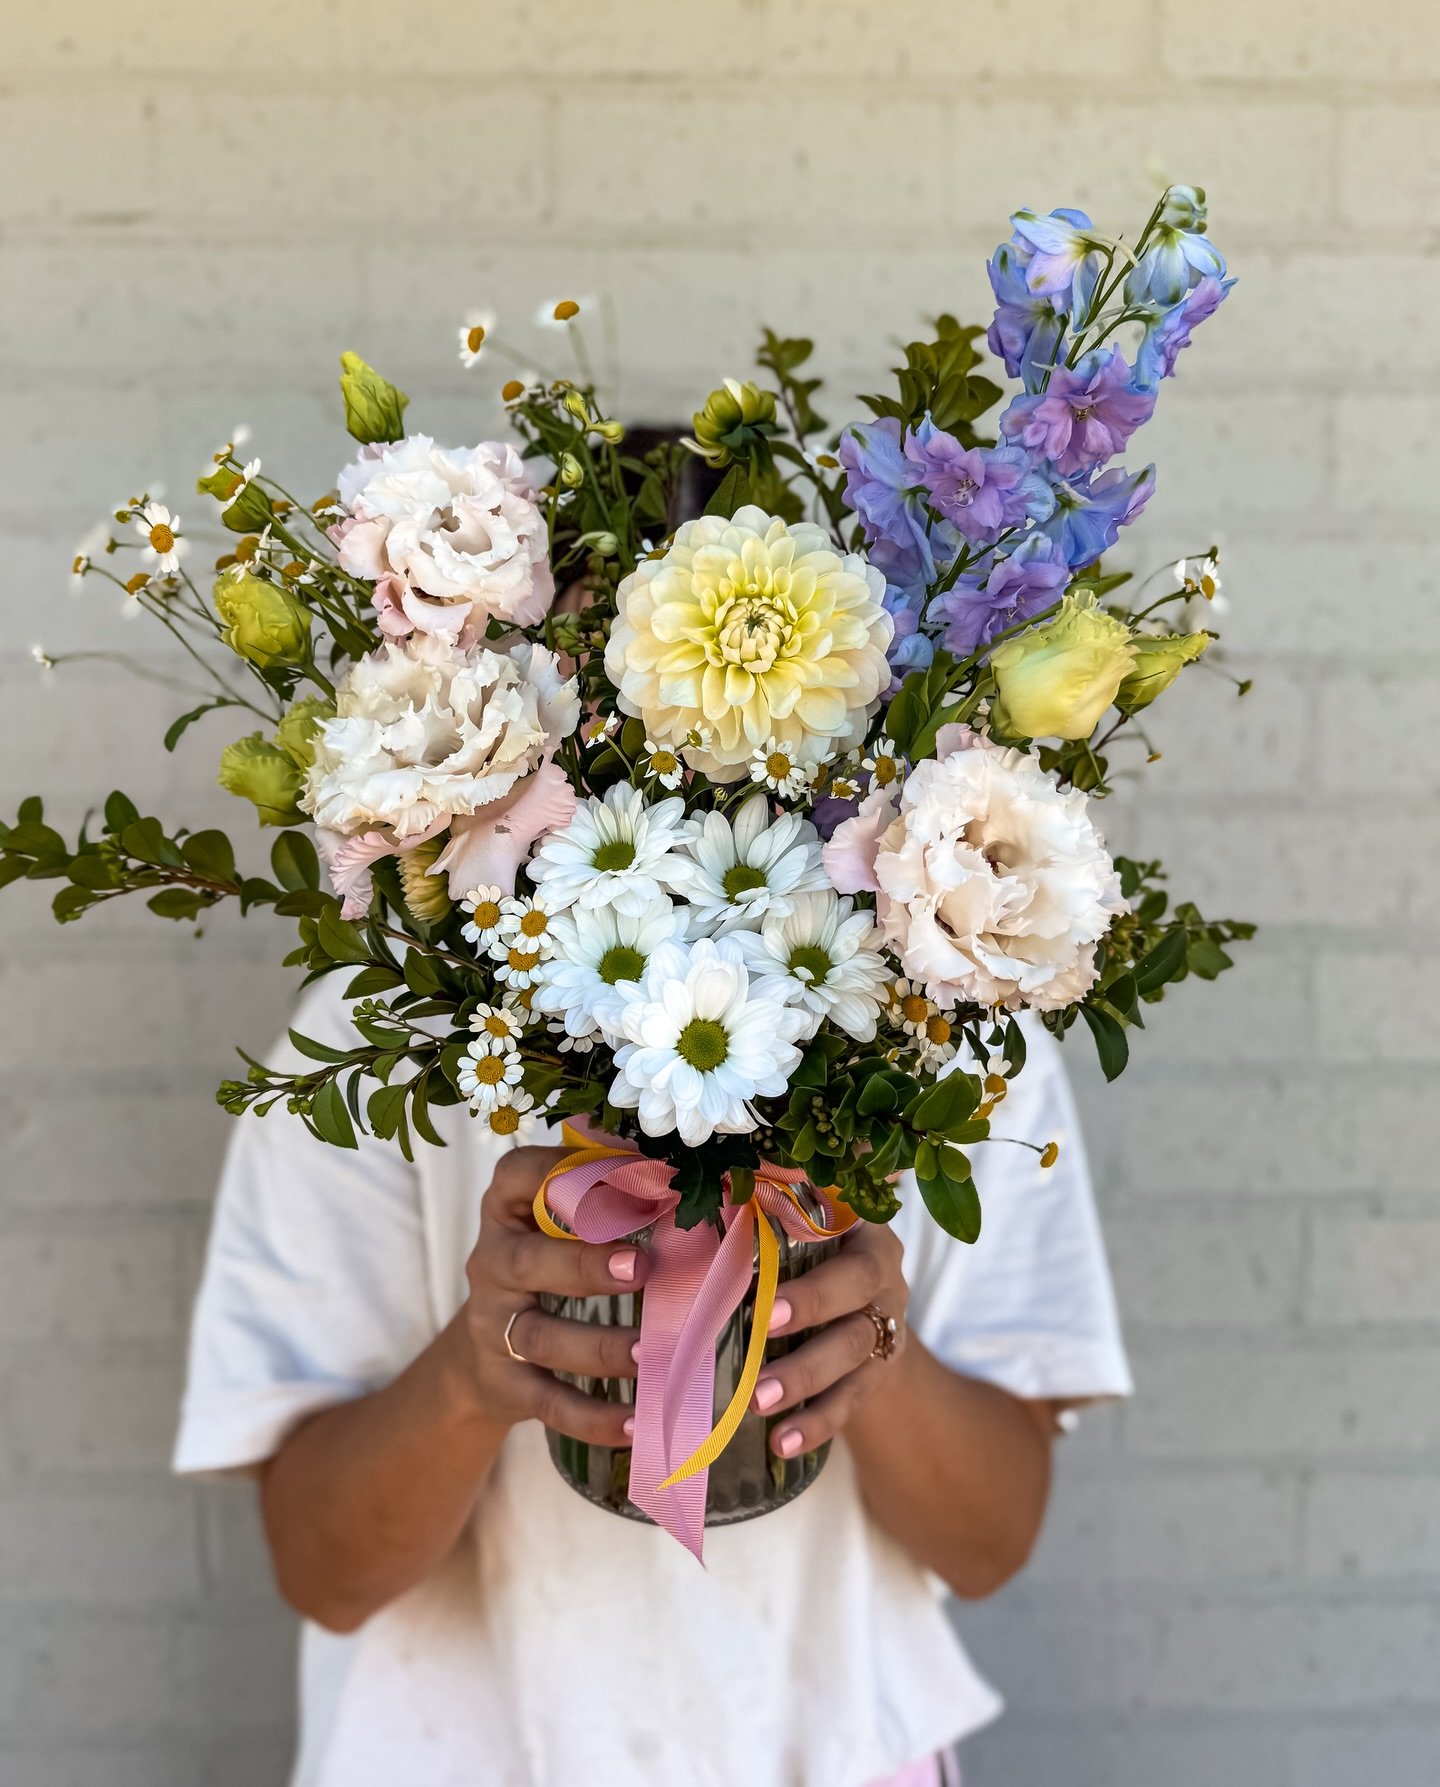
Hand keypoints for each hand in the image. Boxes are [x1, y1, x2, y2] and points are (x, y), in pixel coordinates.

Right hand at [453, 1144, 648, 1448]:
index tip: (624, 1174)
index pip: (518, 1176)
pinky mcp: (507, 1384)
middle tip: (642, 1267)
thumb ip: (604, 1186)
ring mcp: (494, 1326)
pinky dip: (594, 1417)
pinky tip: (637, 1422)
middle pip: (528, 1262)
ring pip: (543, 1337)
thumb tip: (671, 1151)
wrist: (485, 1354)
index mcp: (508, 1209)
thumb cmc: (548, 1263)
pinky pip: (549, 1403)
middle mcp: (492, 1263)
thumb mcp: (560, 1220)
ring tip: (653, 1350)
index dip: (561, 1172)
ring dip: (600, 1346)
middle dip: (585, 1265)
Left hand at [750, 1220, 908, 1459]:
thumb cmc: (806, 1260)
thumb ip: (756, 1229)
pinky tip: (782, 1443)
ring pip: (854, 1347)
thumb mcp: (791, 1235)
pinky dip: (816, 1423)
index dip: (805, 1233)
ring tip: (758, 1403)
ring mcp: (887, 1325)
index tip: (762, 1280)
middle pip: (857, 1285)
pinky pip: (852, 1400)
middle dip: (810, 1306)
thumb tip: (679, 1230)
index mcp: (859, 1227)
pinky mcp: (880, 1373)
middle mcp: (883, 1272)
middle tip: (762, 1328)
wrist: (861, 1312)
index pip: (845, 1224)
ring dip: (804, 1376)